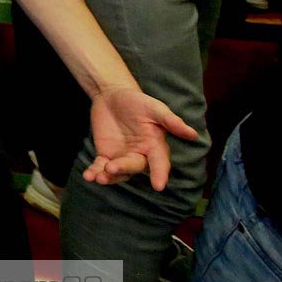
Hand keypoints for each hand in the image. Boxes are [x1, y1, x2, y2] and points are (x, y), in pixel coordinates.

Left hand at [82, 85, 200, 190]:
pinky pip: (101, 167)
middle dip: (124, 168)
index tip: (158, 186)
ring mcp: (122, 157)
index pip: (159, 163)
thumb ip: (171, 121)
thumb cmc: (137, 102)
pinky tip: (88, 175)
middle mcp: (140, 155)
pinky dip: (95, 172)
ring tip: (98, 177)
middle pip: (134, 167)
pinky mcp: (105, 155)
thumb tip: (193, 135)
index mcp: (155, 146)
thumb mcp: (154, 108)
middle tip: (112, 167)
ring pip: (117, 173)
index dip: (159, 173)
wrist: (112, 95)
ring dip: (108, 177)